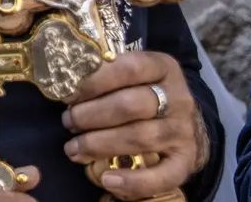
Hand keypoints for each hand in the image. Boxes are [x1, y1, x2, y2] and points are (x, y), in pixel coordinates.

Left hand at [61, 51, 206, 198]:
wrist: (185, 124)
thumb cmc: (143, 94)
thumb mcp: (130, 75)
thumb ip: (104, 75)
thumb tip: (65, 85)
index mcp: (162, 68)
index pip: (129, 68)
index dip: (95, 81)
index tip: (69, 94)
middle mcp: (178, 98)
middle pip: (130, 105)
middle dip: (90, 115)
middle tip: (68, 122)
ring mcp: (183, 131)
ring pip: (139, 137)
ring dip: (99, 145)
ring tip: (74, 149)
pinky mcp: (186, 160)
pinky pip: (163, 175)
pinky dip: (134, 182)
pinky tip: (108, 180)